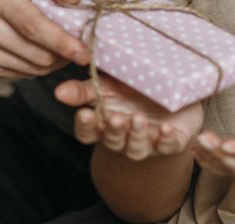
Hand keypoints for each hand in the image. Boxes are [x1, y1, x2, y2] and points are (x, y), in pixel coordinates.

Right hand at [0, 0, 89, 78]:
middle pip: (37, 53)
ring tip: (63, 40)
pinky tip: (43, 46)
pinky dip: (42, 64)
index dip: (61, 42)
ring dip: (56, 59)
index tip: (84, 52)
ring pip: (35, 68)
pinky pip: (26, 74)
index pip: (33, 26)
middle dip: (65, 51)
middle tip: (81, 39)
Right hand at [56, 75, 203, 160]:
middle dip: (113, 131)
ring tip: (138, 119)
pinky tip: (165, 129)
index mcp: (106, 124)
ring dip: (136, 135)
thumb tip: (58, 91)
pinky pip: (168, 146)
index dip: (86, 126)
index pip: (89, 133)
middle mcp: (124, 137)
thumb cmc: (136, 89)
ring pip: (136, 149)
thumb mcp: (109, 85)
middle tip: (115, 118)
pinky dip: (166, 139)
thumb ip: (85, 90)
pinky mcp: (172, 142)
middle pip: (113, 142)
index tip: (84, 113)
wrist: (176, 92)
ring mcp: (148, 142)